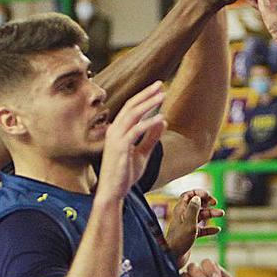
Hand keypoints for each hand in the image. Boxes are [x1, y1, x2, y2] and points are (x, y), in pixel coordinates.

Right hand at [97, 82, 166, 199]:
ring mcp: (115, 138)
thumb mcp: (142, 153)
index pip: (130, 108)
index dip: (143, 97)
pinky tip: (160, 117)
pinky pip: (135, 131)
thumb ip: (151, 137)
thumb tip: (162, 120)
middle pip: (131, 106)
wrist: (114, 191)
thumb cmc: (125, 174)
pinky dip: (148, 123)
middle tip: (161, 84)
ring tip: (162, 95)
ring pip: (132, 114)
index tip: (157, 88)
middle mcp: (114, 131)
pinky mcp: (120, 147)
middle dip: (146, 94)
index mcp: (117, 130)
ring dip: (148, 103)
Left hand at [165, 190, 223, 264]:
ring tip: (221, 214)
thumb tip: (197, 197)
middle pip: (196, 204)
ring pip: (200, 216)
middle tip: (215, 203)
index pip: (188, 195)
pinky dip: (209, 228)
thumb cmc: (179, 241)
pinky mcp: (190, 235)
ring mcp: (187, 225)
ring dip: (211, 214)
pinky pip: (202, 229)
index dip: (198, 193)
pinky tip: (217, 230)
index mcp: (180, 211)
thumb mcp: (189, 223)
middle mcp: (183, 216)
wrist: (173, 257)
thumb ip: (193, 209)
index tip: (208, 195)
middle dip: (206, 202)